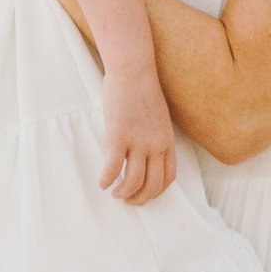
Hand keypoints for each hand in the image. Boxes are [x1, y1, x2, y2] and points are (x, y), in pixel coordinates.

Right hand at [102, 68, 175, 203]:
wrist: (133, 71)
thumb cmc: (142, 89)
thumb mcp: (158, 117)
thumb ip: (155, 135)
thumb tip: (145, 148)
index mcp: (167, 141)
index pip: (168, 177)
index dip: (156, 191)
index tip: (145, 193)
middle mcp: (156, 146)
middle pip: (152, 185)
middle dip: (139, 198)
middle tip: (128, 200)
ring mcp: (138, 143)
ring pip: (133, 182)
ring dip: (123, 193)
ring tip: (114, 193)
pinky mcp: (118, 138)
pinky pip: (113, 168)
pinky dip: (106, 180)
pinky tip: (102, 182)